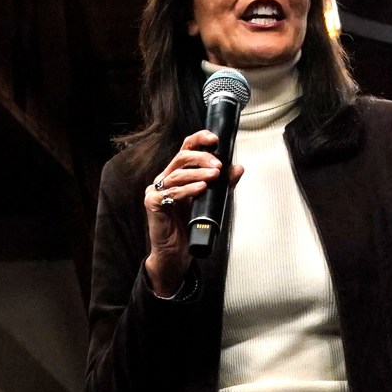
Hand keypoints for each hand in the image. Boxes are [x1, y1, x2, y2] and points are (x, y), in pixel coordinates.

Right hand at [142, 129, 246, 297]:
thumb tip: (238, 168)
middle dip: (202, 158)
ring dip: (198, 173)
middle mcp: (166, 178)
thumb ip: (223, 184)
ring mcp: (157, 190)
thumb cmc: (189, 227)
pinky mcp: (153, 203)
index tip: (215, 138)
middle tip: (218, 165)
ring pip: (178, 174)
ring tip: (215, 176)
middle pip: (182, 157)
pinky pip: (171, 193)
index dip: (199, 140)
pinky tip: (202, 188)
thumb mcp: (210, 201)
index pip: (186, 148)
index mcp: (178, 174)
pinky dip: (188, 190)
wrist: (176, 253)